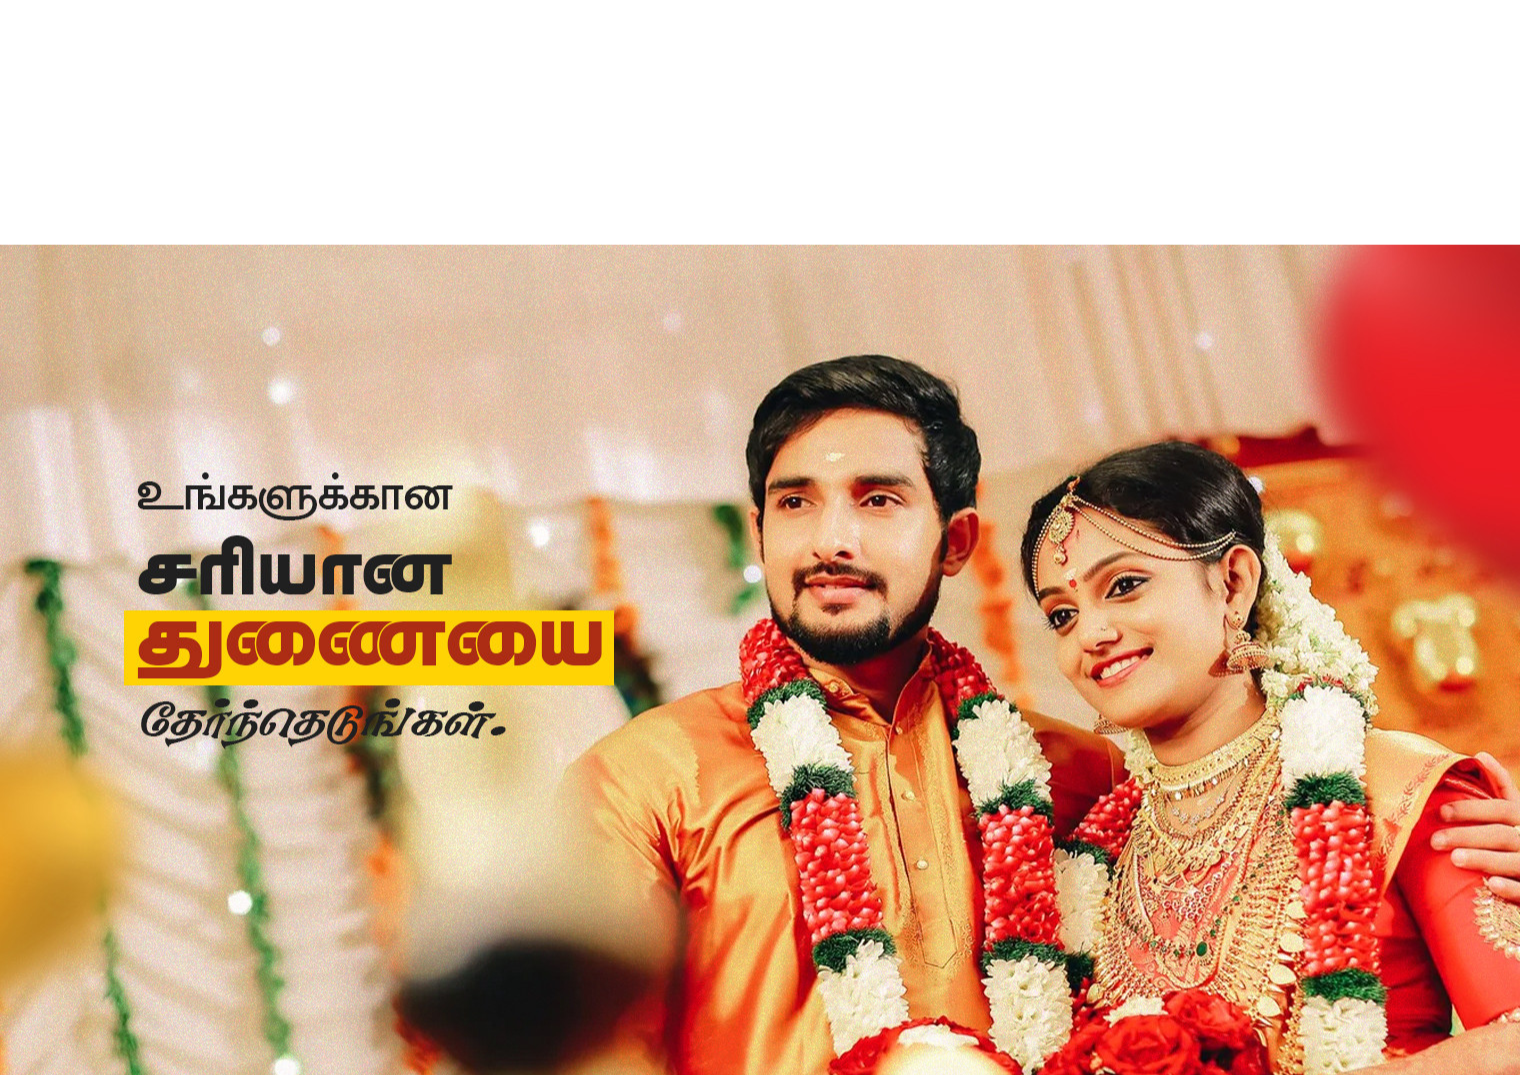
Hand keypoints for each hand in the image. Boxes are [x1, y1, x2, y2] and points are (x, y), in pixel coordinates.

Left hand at [1433, 752, 1519, 900]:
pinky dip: (1511, 888)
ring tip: (1454, 859)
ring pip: (1513, 862)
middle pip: (1501, 835)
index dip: (1473, 809)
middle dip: (1468, 836)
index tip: (1441, 812)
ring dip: (1484, 858)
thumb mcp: (1512, 813)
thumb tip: (1480, 755)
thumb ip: (1500, 788)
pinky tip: (1492, 884)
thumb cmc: (1515, 838)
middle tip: (1434, 841)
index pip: (1502, 808)